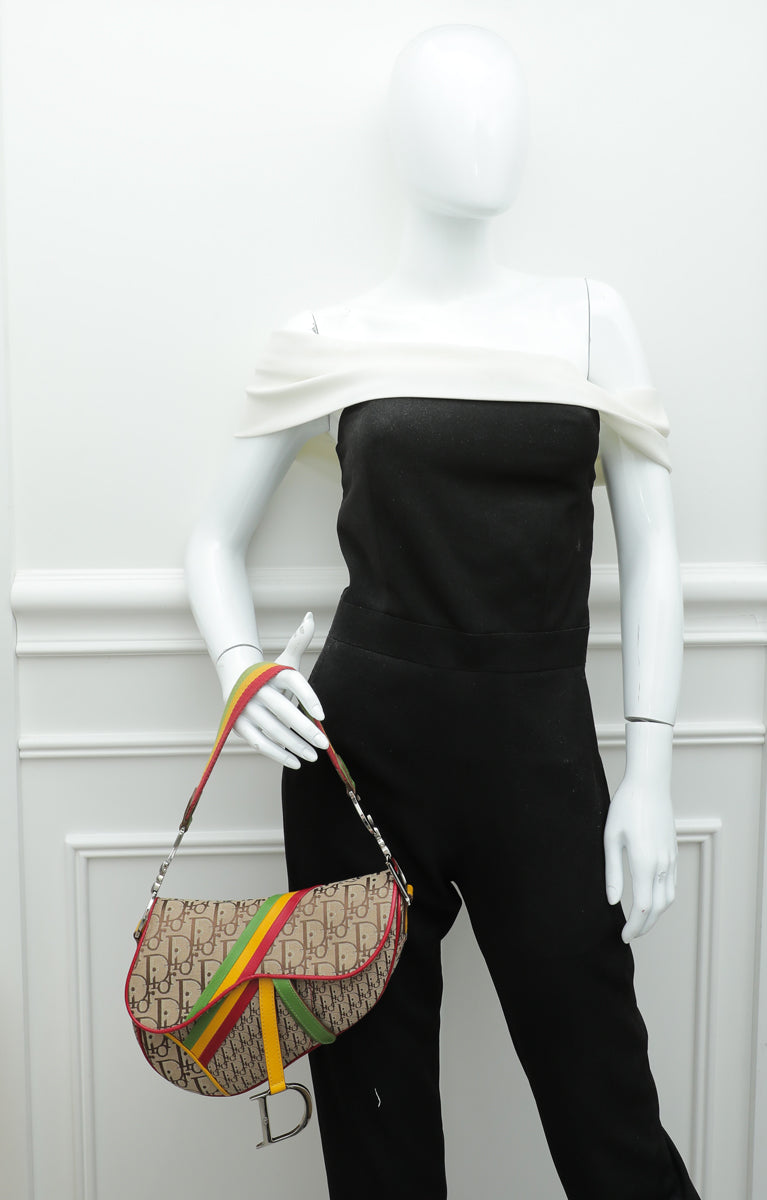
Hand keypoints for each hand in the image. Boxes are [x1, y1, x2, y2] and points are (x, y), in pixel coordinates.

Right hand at [220, 613, 328, 769]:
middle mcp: (258, 690)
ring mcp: (247, 709)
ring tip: (314, 755)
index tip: (323, 716)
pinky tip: (295, 762)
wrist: (237, 681)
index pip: (294, 683)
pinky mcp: (240, 726)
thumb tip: (309, 617)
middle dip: (306, 729)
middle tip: (325, 743)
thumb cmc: (269, 674)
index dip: (309, 699)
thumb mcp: (284, 659)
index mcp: (273, 673)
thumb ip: (299, 640)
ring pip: (274, 730)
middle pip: (285, 711)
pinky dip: (278, 754)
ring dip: (295, 745)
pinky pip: (261, 743)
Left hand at [604, 769, 677, 942]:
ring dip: (656, 915)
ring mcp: (671, 859)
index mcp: (645, 863)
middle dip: (645, 927)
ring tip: (639, 921)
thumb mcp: (610, 839)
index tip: (622, 936)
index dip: (633, 927)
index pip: (643, 908)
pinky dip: (664, 899)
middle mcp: (662, 865)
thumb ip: (612, 872)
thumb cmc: (625, 807)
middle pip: (658, 909)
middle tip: (629, 935)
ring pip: (669, 898)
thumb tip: (612, 901)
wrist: (649, 784)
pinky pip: (672, 884)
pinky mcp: (673, 852)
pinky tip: (652, 899)